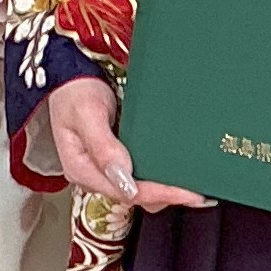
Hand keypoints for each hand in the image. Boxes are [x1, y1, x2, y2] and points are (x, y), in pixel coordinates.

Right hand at [40, 75, 212, 209]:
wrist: (70, 74)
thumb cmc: (74, 91)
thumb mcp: (86, 113)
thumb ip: (103, 147)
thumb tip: (124, 178)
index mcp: (82, 169)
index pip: (127, 192)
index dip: (160, 194)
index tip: (190, 194)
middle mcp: (95, 174)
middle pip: (136, 195)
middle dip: (168, 196)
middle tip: (201, 193)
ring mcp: (106, 168)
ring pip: (140, 189)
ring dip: (166, 189)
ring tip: (196, 186)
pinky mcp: (116, 159)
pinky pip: (140, 174)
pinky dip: (160, 176)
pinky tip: (178, 172)